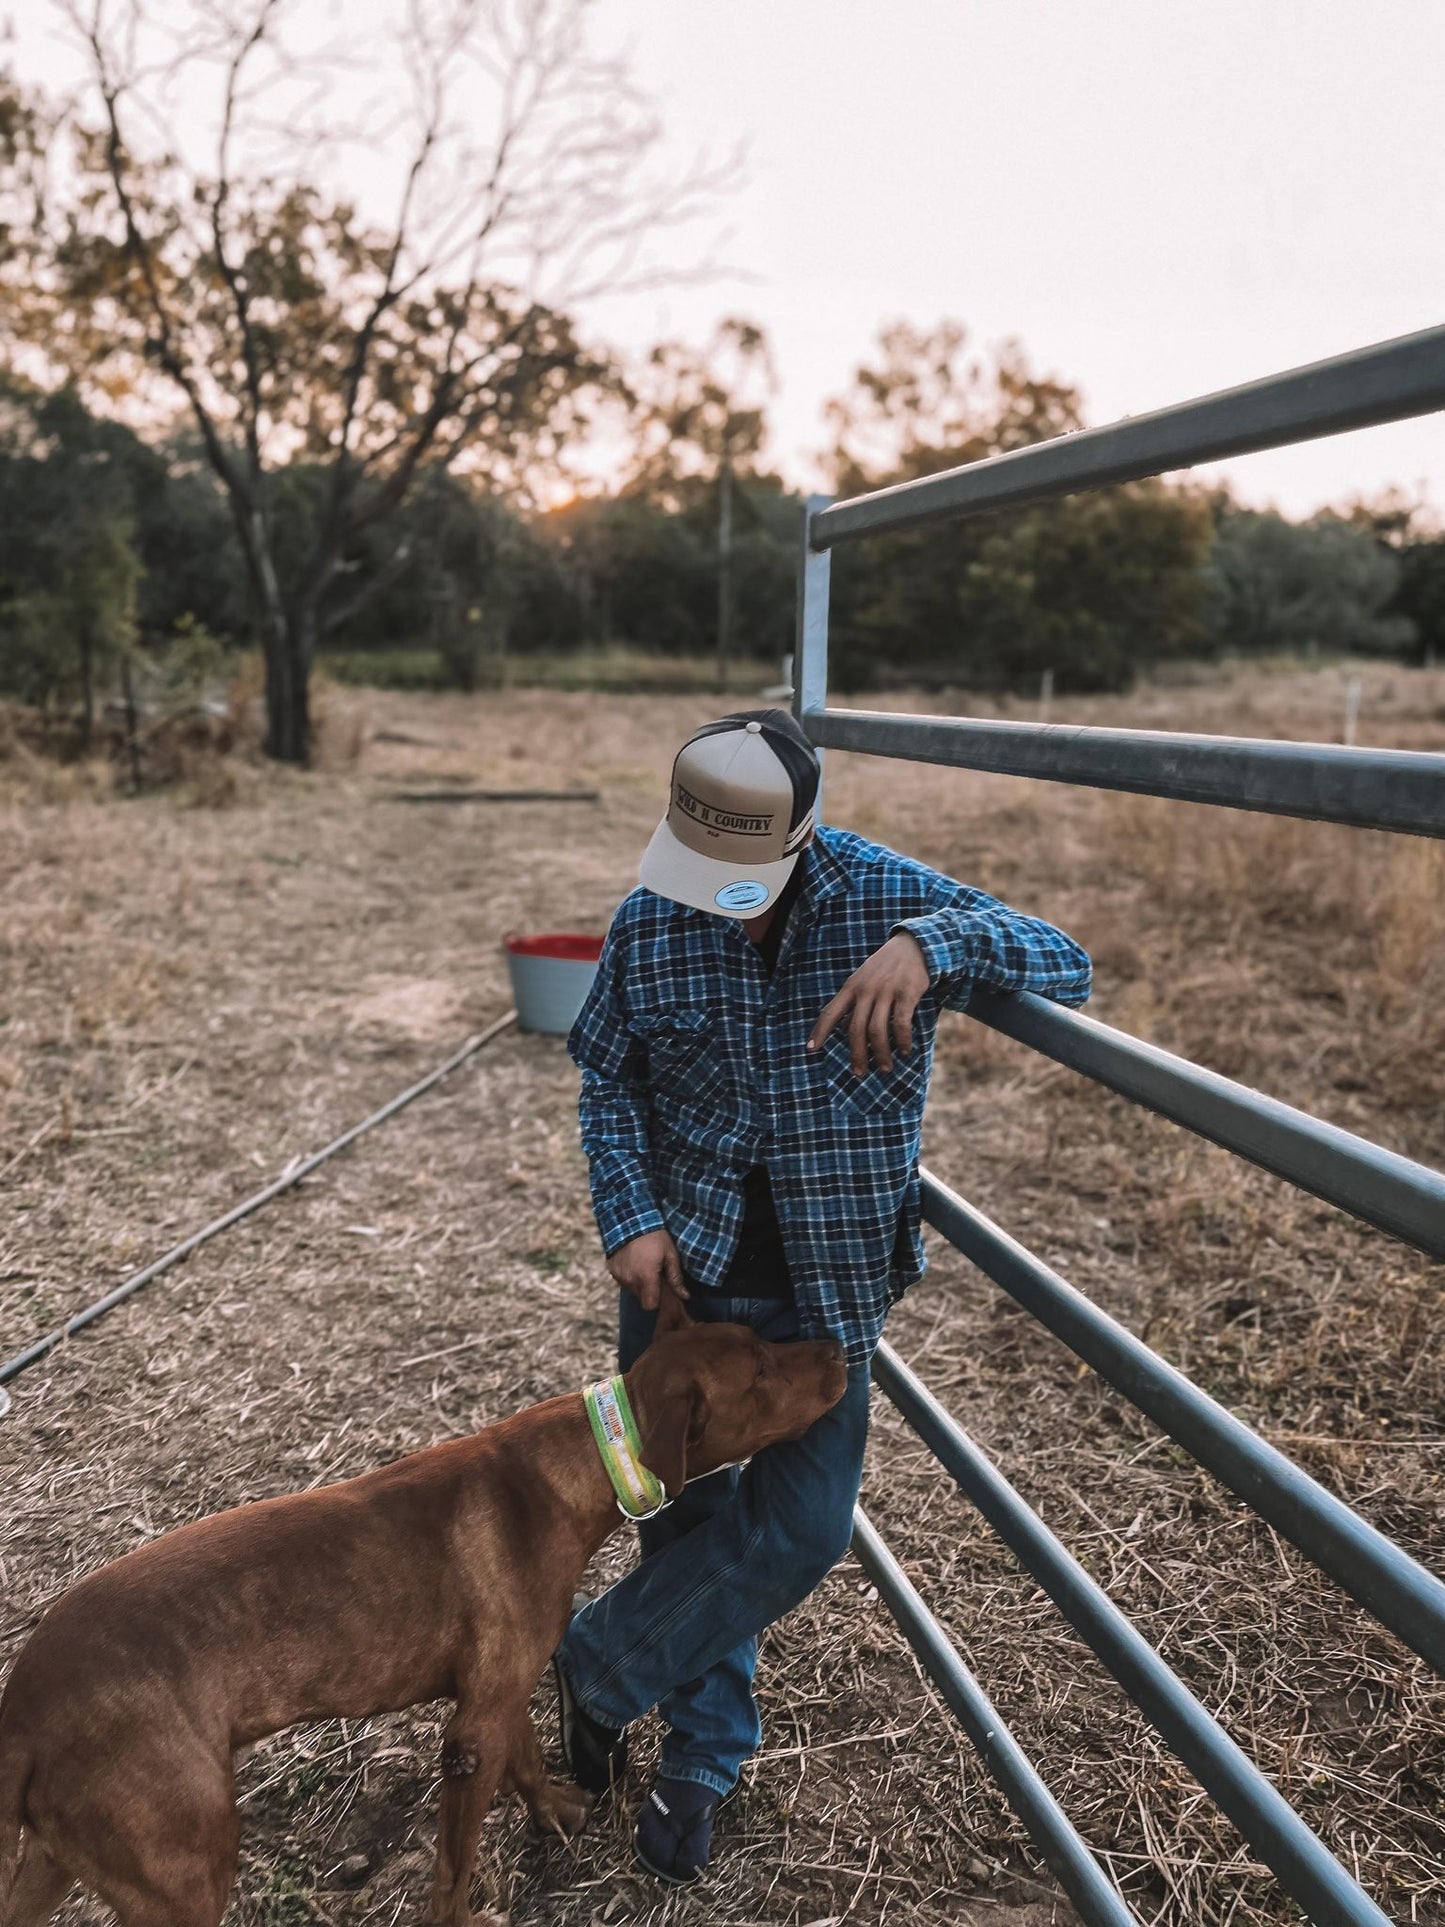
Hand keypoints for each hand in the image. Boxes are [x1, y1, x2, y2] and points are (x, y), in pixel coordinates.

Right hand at [607, 1227, 685, 1310]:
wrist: (630, 1219)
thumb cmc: (655, 1237)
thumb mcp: (670, 1255)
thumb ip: (676, 1278)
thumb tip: (685, 1296)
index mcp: (646, 1278)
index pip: (650, 1306)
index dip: (657, 1302)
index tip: (662, 1291)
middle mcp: (630, 1280)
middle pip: (641, 1298)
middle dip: (649, 1291)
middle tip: (655, 1276)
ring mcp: (619, 1275)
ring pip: (631, 1289)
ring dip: (638, 1283)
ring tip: (644, 1266)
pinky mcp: (612, 1269)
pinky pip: (622, 1280)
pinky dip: (628, 1275)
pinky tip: (633, 1262)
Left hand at [807, 932, 929, 1075]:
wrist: (913, 946)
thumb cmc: (884, 968)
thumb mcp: (863, 980)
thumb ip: (853, 1003)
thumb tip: (843, 1030)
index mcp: (851, 987)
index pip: (830, 1012)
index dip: (819, 1032)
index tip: (811, 1050)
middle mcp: (866, 990)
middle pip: (855, 1029)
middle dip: (856, 1054)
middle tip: (859, 1073)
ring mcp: (886, 991)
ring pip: (878, 1030)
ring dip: (880, 1053)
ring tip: (885, 1068)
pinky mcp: (907, 993)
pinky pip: (901, 1023)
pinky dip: (902, 1040)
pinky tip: (905, 1051)